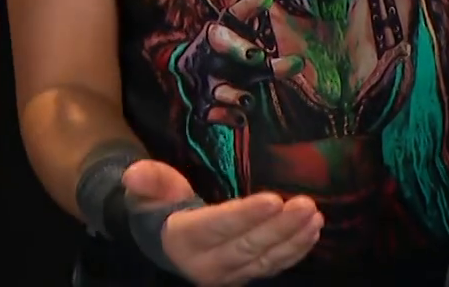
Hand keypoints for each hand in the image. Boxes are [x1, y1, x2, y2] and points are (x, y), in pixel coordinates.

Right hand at [122, 159, 321, 285]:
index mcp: (183, 239)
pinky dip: (294, 251)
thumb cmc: (158, 207)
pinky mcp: (244, 275)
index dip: (245, 215)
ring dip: (293, 239)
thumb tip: (134, 173)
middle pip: (248, 246)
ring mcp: (228, 274)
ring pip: (264, 259)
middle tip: (305, 205)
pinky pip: (271, 266)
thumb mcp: (147, 190)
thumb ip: (148, 180)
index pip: (217, 227)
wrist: (160, 241)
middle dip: (280, 227)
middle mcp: (206, 263)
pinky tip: (312, 232)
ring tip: (314, 216)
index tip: (273, 199)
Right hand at [174, 0, 303, 126]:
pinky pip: (211, 113)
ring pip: (217, 86)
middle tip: (257, 55)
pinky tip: (239, 119)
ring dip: (232, 93)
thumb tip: (287, 31)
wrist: (188, 85)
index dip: (250, 6)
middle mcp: (210, 53)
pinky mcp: (202, 106)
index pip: (234, 15)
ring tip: (247, 100)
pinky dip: (225, 116)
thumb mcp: (246, 53)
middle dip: (237, 47)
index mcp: (220, 34)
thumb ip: (272, 57)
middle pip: (220, 43)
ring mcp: (204, 82)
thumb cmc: (227, 64)